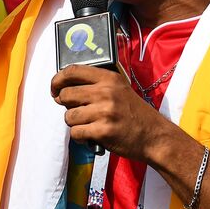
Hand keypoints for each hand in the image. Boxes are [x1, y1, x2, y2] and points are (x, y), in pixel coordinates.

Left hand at [51, 65, 176, 160]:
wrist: (154, 136)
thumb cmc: (135, 114)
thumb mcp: (120, 89)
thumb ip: (96, 85)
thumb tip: (64, 88)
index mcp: (109, 78)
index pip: (73, 70)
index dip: (57, 79)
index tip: (55, 88)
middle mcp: (106, 92)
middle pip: (66, 94)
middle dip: (66, 105)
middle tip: (76, 111)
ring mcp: (105, 112)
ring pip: (69, 116)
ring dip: (75, 123)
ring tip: (89, 125)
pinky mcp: (103, 131)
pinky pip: (76, 133)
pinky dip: (80, 137)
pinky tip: (91, 136)